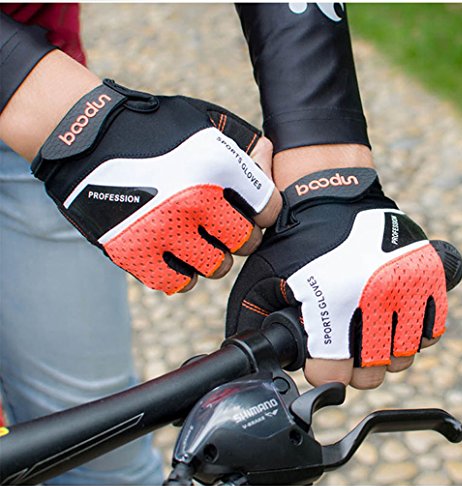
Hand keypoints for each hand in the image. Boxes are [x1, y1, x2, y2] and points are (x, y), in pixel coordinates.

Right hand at [31, 79, 280, 293]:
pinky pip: (178, 283)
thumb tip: (270, 162)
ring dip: (213, 255)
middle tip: (224, 225)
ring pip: (216, 267)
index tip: (250, 208)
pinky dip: (183, 273)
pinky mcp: (134, 251)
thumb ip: (244, 144)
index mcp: (216, 165)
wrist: (85, 138)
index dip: (264, 210)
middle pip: (246, 242)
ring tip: (197, 238)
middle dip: (241, 235)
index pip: (269, 210)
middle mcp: (193, 200)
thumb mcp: (203, 121)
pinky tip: (176, 254)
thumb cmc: (152, 129)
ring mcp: (162, 230)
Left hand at [226, 166, 455, 388]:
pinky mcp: (429, 276)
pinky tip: (391, 319)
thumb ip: (253, 317)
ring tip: (366, 331)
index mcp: (333, 300)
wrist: (332, 196)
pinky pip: (430, 331)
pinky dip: (411, 333)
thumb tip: (250, 352)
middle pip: (371, 375)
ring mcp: (408, 287)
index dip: (321, 371)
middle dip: (352, 367)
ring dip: (382, 352)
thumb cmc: (295, 238)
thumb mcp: (262, 276)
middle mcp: (376, 297)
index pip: (332, 375)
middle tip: (343, 348)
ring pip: (402, 357)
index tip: (319, 360)